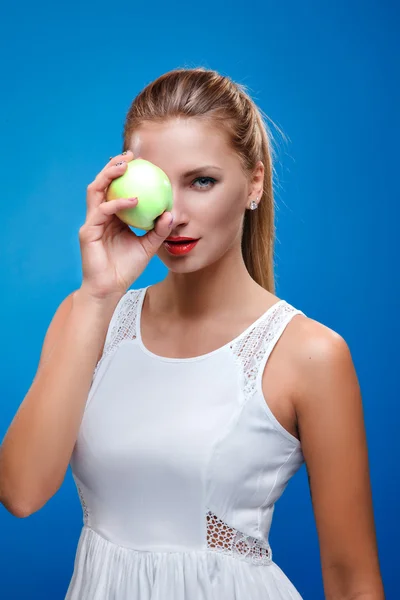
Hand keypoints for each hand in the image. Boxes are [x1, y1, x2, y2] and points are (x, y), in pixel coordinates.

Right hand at [78, 151, 172, 299]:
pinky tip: (134, 199)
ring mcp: (92, 222)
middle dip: (113, 165)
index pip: (115, 188)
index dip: (123, 172)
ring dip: (108, 175)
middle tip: (130, 156)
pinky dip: (118, 203)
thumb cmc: (127, 268)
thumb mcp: (148, 246)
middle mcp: (99, 216)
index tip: (140, 160)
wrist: (110, 289)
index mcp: (111, 217)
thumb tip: (171, 213)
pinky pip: (103, 211)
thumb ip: (158, 230)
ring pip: (95, 190)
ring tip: (125, 166)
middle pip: (102, 183)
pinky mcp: (88, 232)